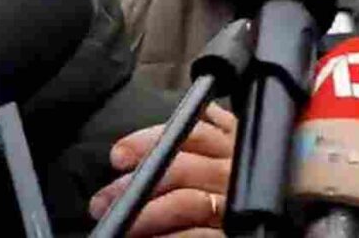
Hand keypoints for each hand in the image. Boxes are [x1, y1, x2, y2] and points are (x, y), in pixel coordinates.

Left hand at [89, 104, 235, 236]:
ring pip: (186, 202)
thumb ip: (204, 137)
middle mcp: (234, 172)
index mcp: (232, 145)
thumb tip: (156, 138)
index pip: (192, 131)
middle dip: (136, 183)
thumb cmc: (225, 192)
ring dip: (145, 215)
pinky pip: (197, 235)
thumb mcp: (223, 155)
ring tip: (119, 225)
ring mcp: (236, 205)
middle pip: (183, 167)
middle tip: (103, 201)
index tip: (118, 155)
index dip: (151, 140)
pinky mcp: (234, 233)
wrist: (255, 229)